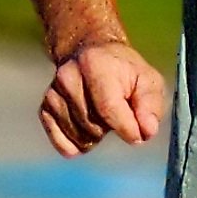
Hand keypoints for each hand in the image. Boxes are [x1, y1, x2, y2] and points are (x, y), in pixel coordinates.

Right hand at [41, 38, 165, 157]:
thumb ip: (150, 105)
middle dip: (111, 128)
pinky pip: (63, 143)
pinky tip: (87, 130)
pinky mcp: (46, 109)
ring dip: (96, 136)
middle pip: (94, 127)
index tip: (138, 136)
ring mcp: (53, 94)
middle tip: (117, 111)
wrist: (90, 53)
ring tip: (101, 115)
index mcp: (94, 64)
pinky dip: (78, 144)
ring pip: (80, 138)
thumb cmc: (124, 71)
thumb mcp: (147, 80)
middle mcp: (68, 78)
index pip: (108, 108)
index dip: (127, 129)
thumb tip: (146, 131)